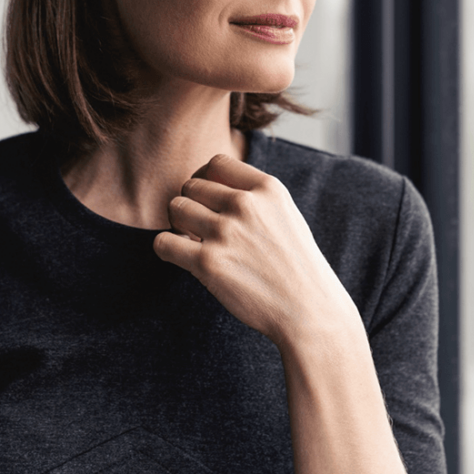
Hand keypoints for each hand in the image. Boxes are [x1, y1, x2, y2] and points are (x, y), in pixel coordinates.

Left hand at [153, 153, 350, 347]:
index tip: (207, 199)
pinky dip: (167, 248)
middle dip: (191, 204)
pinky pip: (164, 242)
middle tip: (199, 226)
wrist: (309, 311)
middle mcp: (245, 205)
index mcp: (267, 188)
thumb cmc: (296, 265)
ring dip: (178, 224)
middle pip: (191, 185)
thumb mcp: (285, 214)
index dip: (205, 178)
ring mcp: (226, 233)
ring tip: (192, 241)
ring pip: (176, 208)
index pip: (217, 162)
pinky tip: (181, 256)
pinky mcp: (208, 263)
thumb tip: (211, 184)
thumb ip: (254, 195)